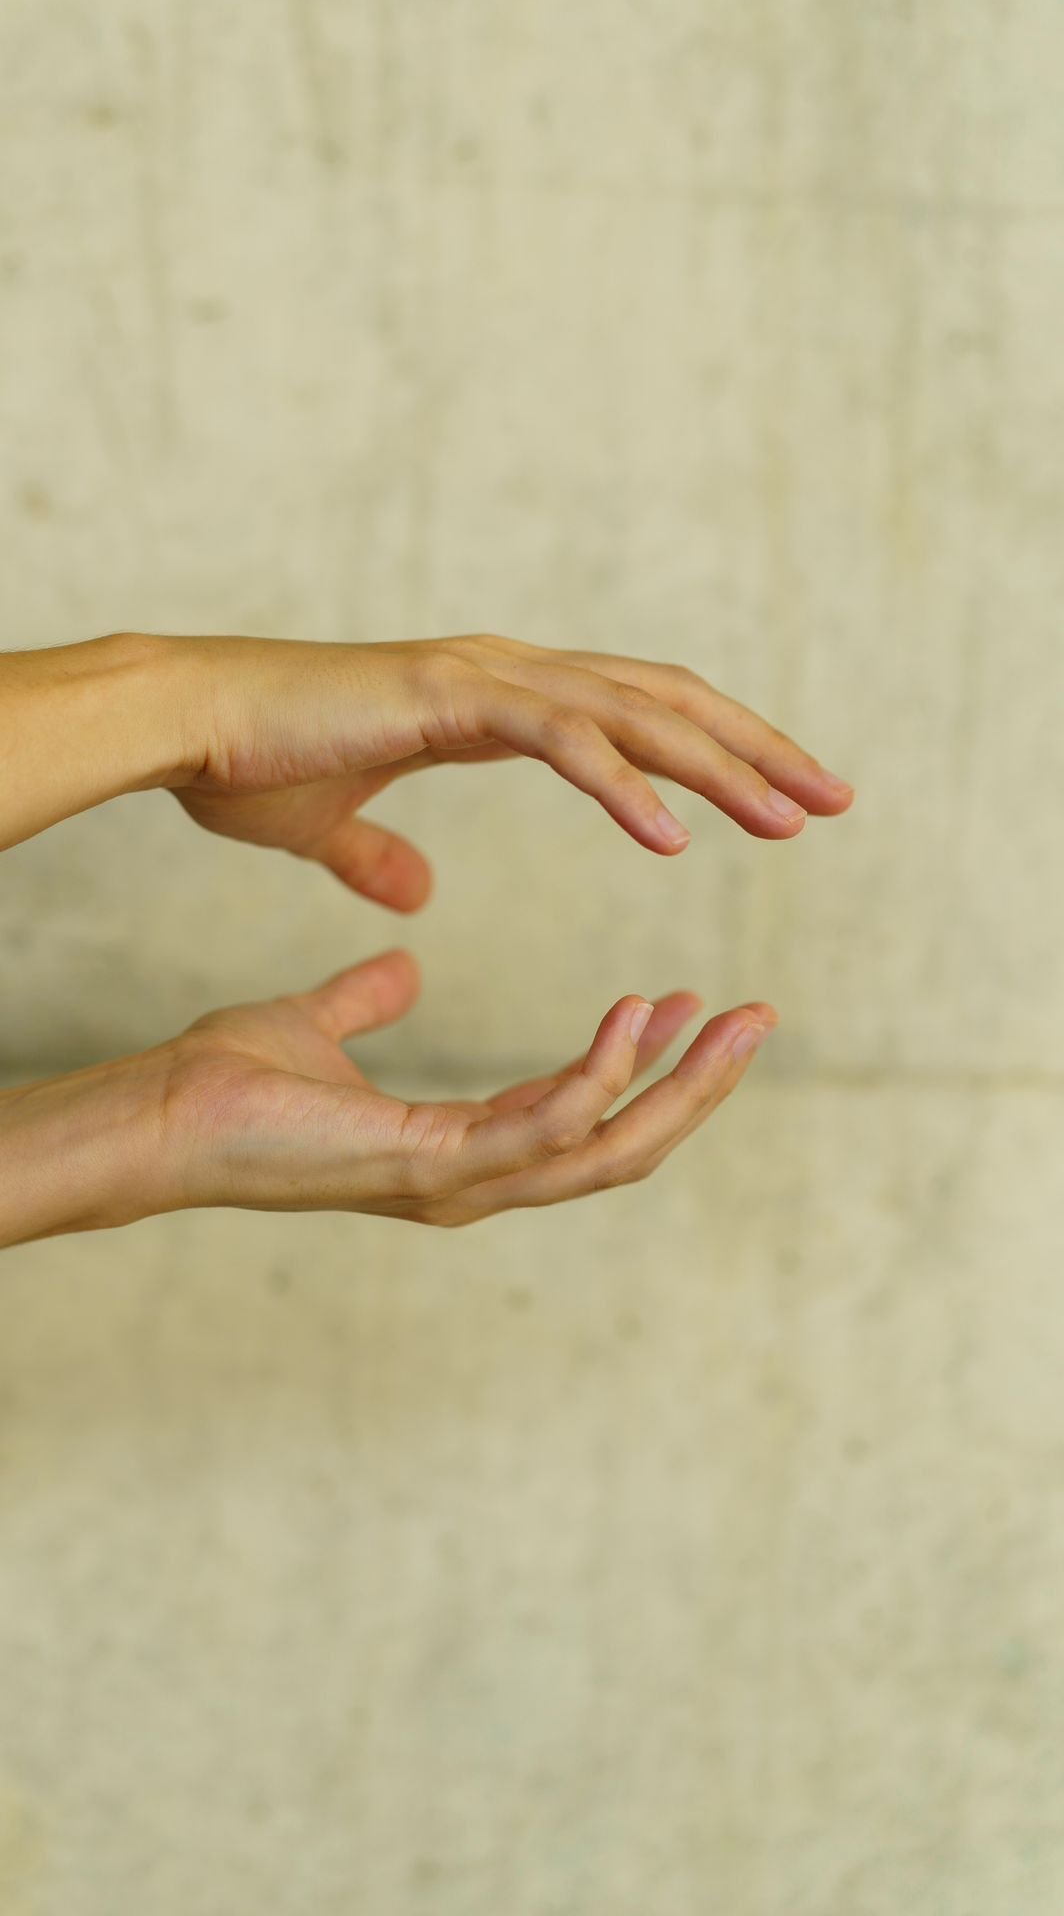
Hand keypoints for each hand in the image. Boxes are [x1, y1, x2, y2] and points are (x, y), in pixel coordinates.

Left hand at [158, 949, 777, 1225]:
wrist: (159, 1116)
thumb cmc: (230, 1085)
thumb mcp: (319, 1025)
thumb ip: (367, 1001)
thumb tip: (404, 968)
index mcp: (461, 1150)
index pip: (587, 1120)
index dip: (650, 1069)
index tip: (692, 1003)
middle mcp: (475, 1179)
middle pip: (624, 1147)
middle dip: (700, 1088)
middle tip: (760, 1018)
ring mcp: (458, 1184)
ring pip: (607, 1149)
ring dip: (679, 1088)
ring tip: (731, 1018)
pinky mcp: (429, 1170)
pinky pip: (541, 1131)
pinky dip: (596, 1079)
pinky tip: (631, 1017)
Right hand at [168, 633, 853, 909]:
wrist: (181, 721)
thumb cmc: (245, 763)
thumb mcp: (332, 828)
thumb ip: (383, 856)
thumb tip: (420, 893)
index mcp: (492, 700)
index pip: (633, 715)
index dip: (710, 752)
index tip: (777, 799)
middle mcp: (505, 674)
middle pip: (663, 702)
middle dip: (754, 749)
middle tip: (834, 798)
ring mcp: (482, 677)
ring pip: (632, 713)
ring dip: (717, 765)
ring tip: (789, 819)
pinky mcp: (448, 699)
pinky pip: (560, 738)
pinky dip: (623, 782)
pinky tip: (673, 835)